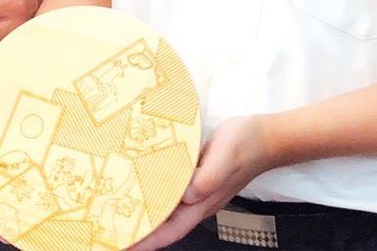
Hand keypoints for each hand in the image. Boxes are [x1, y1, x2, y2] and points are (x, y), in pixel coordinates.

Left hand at [128, 116, 274, 250]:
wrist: (265, 136)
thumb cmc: (246, 144)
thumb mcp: (226, 155)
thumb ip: (209, 176)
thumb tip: (188, 195)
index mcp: (204, 201)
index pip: (172, 230)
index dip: (150, 241)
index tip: (128, 246)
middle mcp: (198, 201)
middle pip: (164, 224)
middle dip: (140, 230)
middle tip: (111, 228)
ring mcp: (198, 191)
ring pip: (166, 209)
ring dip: (144, 212)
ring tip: (117, 211)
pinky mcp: (196, 178)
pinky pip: (171, 191)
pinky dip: (153, 192)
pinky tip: (139, 185)